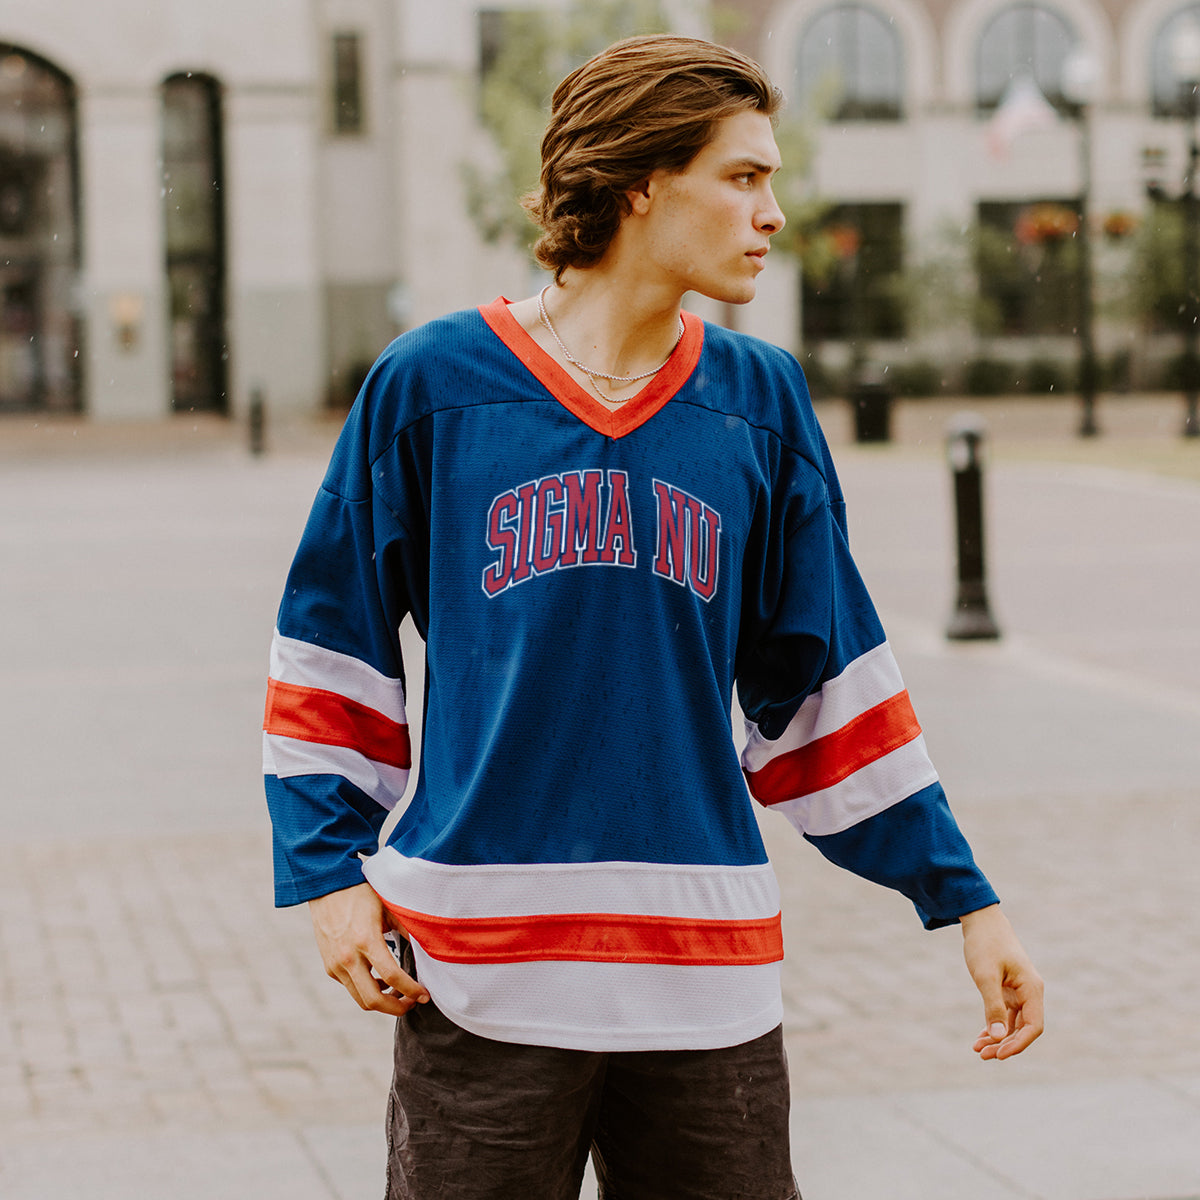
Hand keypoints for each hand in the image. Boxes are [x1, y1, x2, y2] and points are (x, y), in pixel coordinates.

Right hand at [308, 882, 429, 1016]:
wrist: (327, 887)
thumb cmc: (361, 893)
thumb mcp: (388, 907)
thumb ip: (408, 929)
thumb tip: (432, 946)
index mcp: (365, 940)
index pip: (392, 977)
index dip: (412, 990)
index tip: (425, 995)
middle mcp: (347, 957)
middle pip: (373, 1000)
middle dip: (397, 1008)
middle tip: (412, 1002)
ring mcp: (335, 965)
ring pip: (360, 999)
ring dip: (382, 1002)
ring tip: (400, 993)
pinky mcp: (329, 967)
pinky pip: (351, 988)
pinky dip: (368, 990)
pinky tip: (381, 980)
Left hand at [960, 904, 1043, 1060]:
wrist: (981, 920)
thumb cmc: (984, 944)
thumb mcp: (985, 976)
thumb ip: (993, 1006)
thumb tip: (999, 1038)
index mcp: (1032, 988)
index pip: (1034, 1026)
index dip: (1018, 1044)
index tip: (998, 1054)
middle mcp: (1030, 992)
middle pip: (1024, 1028)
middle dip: (1005, 1044)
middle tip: (981, 1055)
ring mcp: (1020, 991)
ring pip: (1014, 1024)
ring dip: (998, 1038)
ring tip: (978, 1049)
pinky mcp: (1009, 989)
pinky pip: (1006, 1015)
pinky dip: (995, 1026)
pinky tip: (982, 1036)